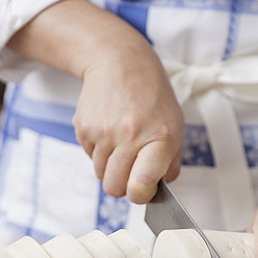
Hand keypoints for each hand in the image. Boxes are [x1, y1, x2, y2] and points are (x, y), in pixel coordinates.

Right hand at [8, 0, 183, 201]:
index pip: (142, 183)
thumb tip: (159, 189)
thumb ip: (171, 162)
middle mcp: (129, 136)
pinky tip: (109, 130)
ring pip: (100, 175)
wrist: (119, 62)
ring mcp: (103, 132)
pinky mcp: (83, 128)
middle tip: (131, 170)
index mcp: (159, 138)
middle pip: (114, 188)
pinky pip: (89, 157)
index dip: (140, 195)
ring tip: (122, 143)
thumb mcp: (174, 125)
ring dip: (110, 167)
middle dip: (123, 186)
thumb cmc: (152, 96)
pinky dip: (99, 152)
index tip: (142, 190)